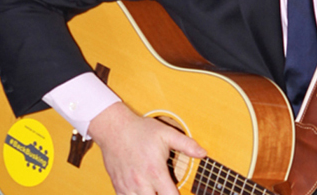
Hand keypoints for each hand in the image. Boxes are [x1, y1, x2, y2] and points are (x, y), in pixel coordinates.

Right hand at [88, 102, 206, 194]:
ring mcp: (127, 186)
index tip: (178, 193)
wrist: (114, 129)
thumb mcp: (167, 133)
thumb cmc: (140, 131)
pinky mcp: (118, 187)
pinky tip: (142, 191)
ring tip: (155, 190)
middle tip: (166, 190)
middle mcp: (141, 182)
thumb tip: (203, 153)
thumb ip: (186, 144)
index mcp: (155, 171)